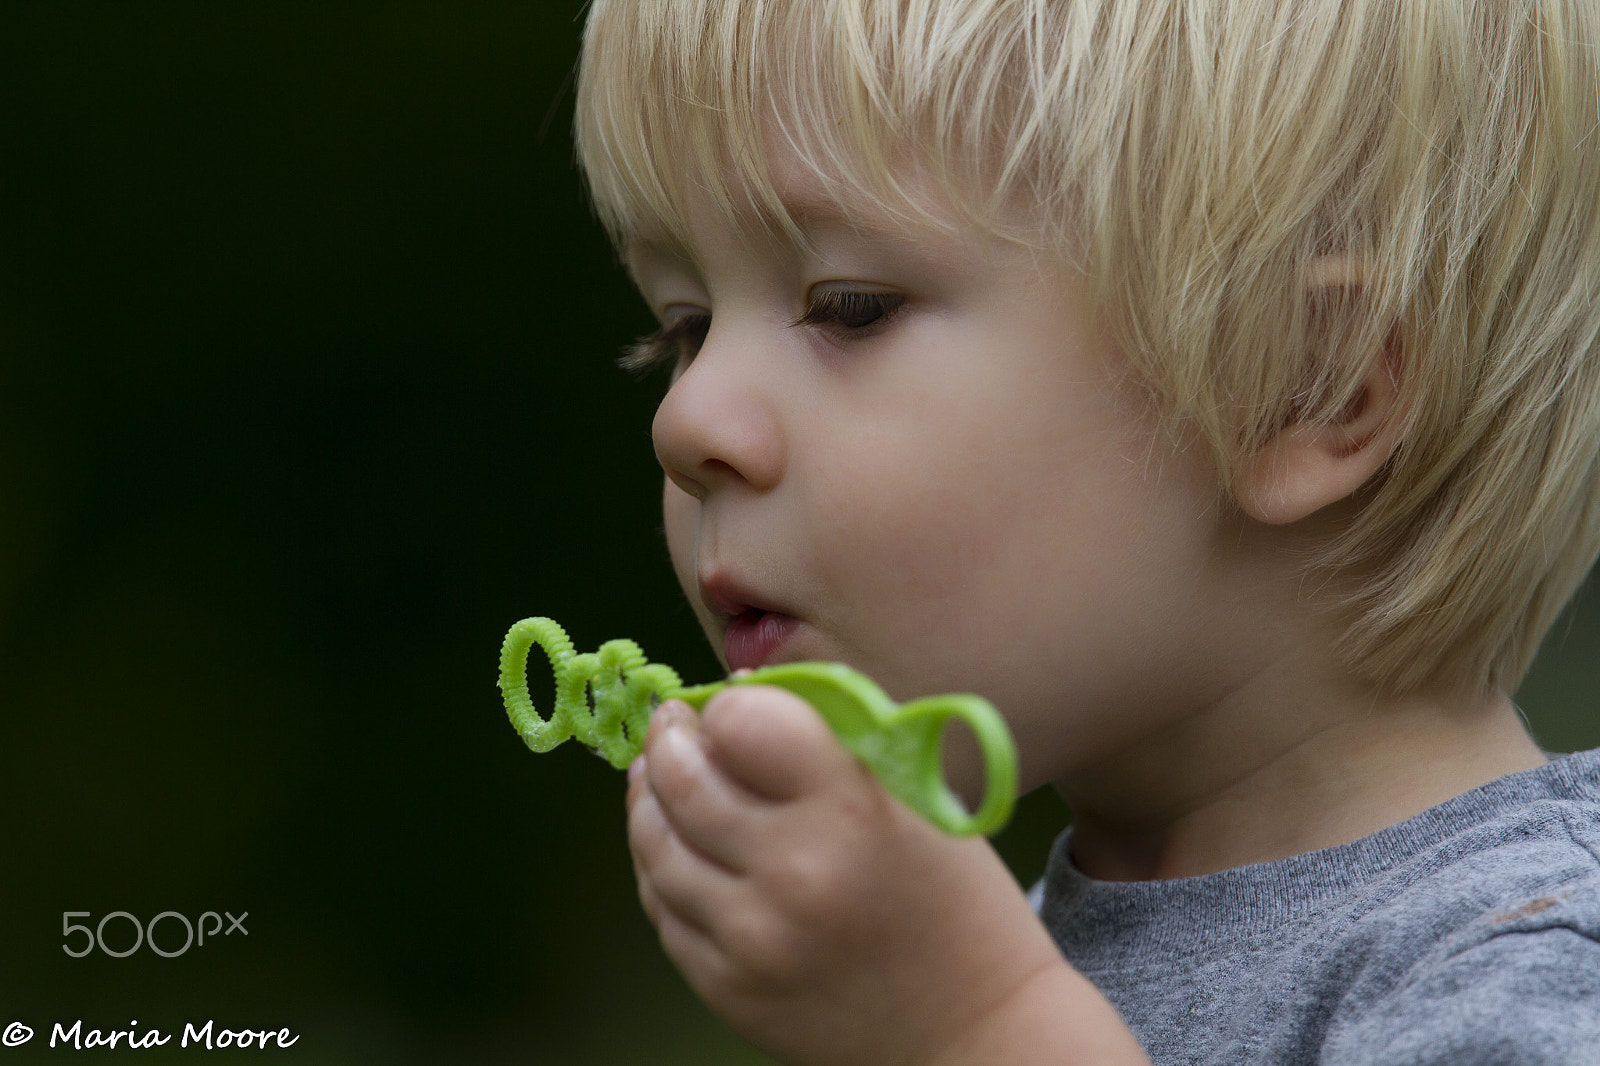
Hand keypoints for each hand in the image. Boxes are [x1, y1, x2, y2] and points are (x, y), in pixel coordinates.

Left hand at [625, 685, 1086, 1065]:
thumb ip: (829, 741)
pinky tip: (677, 845)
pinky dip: (661, 867)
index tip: (727, 707)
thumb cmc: (951, 898)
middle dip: (668, 741)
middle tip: (672, 728)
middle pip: (682, 781)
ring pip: (656, 846)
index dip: (726, 706)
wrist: (974, 1027)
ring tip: (659, 778)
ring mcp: (752, 939)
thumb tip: (736, 696)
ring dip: (649, 800)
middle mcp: (793, 874)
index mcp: (850, 810)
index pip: (742, 723)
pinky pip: (664, 910)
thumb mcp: (916, 796)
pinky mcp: (727, 988)